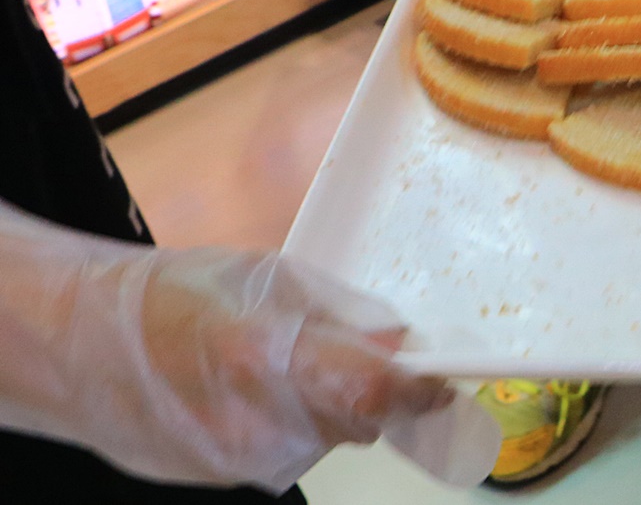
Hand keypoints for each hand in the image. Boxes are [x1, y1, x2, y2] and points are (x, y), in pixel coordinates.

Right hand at [0, 203, 488, 491]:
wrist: (79, 349)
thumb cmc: (170, 294)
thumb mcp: (267, 276)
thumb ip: (343, 312)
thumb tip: (403, 342)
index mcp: (265, 354)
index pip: (372, 389)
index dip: (421, 390)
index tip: (446, 382)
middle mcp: (256, 420)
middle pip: (361, 420)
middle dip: (376, 391)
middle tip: (352, 353)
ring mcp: (240, 460)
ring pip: (331, 439)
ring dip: (333, 406)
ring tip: (282, 366)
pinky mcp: (228, 480)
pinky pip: (295, 453)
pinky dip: (297, 425)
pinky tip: (255, 393)